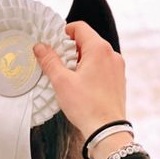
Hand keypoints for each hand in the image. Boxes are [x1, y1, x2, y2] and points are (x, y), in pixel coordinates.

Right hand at [34, 21, 129, 158]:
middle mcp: (112, 54)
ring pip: (96, 56)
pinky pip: (103, 69)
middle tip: (59, 65)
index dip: (64, 33)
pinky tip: (83, 88)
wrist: (107, 131)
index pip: (80, 27)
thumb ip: (49, 61)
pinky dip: (92, 72)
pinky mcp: (119, 81)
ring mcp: (118, 68)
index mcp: (99, 49)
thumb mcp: (62, 82)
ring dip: (81, 62)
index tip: (55, 45)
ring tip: (70, 79)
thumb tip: (39, 47)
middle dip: (72, 50)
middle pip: (88, 41)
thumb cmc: (87, 107)